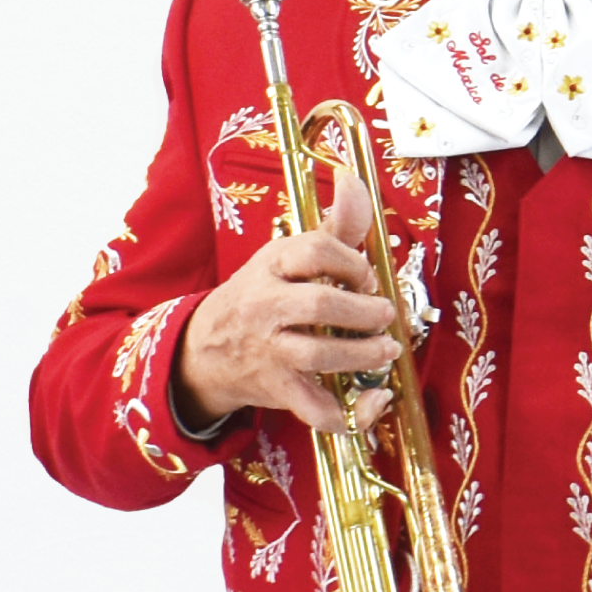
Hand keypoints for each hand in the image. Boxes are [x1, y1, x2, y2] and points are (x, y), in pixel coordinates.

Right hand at [179, 218, 405, 431]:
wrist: (205, 350)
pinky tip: (371, 401)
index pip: (315, 251)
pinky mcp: (276, 388)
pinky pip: (313, 408)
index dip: (353, 263)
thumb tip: (353, 177)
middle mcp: (266, 306)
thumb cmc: (261, 297)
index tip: (368, 278)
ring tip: (386, 350)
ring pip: (319, 355)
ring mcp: (269, 350)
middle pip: (319, 305)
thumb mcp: (288, 256)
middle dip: (364, 312)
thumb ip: (333, 227)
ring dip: (363, 355)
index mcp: (272, 265)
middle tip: (384, 316)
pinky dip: (348, 414)